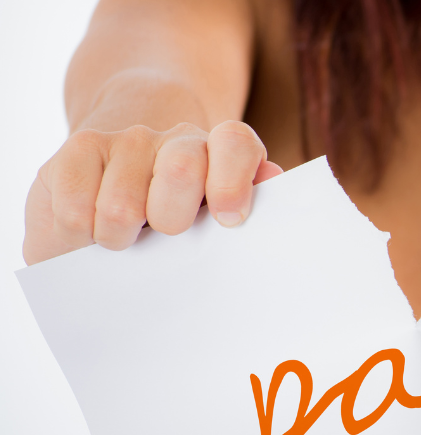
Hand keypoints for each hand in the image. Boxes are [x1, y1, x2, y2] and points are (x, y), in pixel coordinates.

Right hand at [23, 121, 282, 264]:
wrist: (117, 189)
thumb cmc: (175, 221)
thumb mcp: (216, 220)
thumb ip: (248, 203)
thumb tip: (273, 180)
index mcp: (222, 154)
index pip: (236, 143)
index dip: (233, 181)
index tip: (228, 220)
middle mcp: (177, 140)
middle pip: (181, 169)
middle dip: (171, 219)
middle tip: (164, 233)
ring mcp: (126, 140)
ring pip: (122, 206)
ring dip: (120, 238)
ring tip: (126, 237)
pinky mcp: (78, 149)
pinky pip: (76, 211)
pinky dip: (80, 235)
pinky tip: (90, 230)